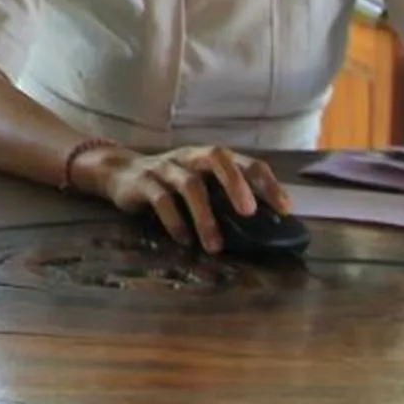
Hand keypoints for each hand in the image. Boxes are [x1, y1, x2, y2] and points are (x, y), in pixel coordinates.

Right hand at [97, 143, 288, 252]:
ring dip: (205, 216)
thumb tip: (264, 228)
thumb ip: (225, 198)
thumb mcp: (200, 185)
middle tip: (249, 213)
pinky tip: (184, 240)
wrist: (119, 173)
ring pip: (189, 185)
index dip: (267, 184)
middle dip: (235, 184)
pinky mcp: (143, 182)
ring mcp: (166, 167)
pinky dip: (175, 221)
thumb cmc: (170, 184)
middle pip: (217, 158)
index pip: (246, 162)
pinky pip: (161, 199)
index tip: (285, 210)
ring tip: (215, 246)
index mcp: (210, 158)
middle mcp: (190, 157)